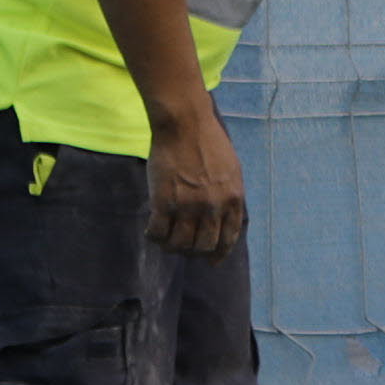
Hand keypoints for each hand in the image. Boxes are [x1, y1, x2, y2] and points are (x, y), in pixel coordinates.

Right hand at [148, 105, 245, 257]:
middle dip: (193, 252)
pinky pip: (158, 232)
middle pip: (203, 246)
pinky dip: (153, 237)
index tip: (210, 261)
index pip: (228, 239)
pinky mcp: (164, 201)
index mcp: (233, 200)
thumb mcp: (231, 171)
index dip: (218, 253)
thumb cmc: (207, 142)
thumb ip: (229, 195)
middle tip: (182, 248)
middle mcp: (213, 207)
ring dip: (171, 247)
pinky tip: (151, 232)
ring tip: (165, 241)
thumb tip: (223, 217)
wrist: (185, 124)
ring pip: (180, 244)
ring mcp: (189, 206)